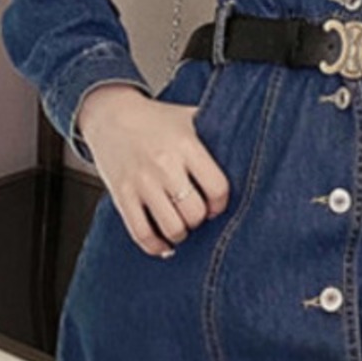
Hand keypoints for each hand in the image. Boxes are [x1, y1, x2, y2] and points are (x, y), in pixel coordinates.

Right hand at [77, 84, 230, 256]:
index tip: (215, 204)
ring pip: (172, 227)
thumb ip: (217, 132)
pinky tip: (163, 244)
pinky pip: (141, 233)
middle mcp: (164, 164)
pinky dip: (155, 246)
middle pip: (195, 212)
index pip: (217, 188)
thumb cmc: (155, 120)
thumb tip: (251, 144)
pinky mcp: (121, 195)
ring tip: (180, 226)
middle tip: (196, 215)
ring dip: (180, 234)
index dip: (220, 203)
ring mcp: (141, 181)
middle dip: (199, 220)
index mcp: (186, 145)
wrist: (110, 114)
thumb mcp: (190, 118)